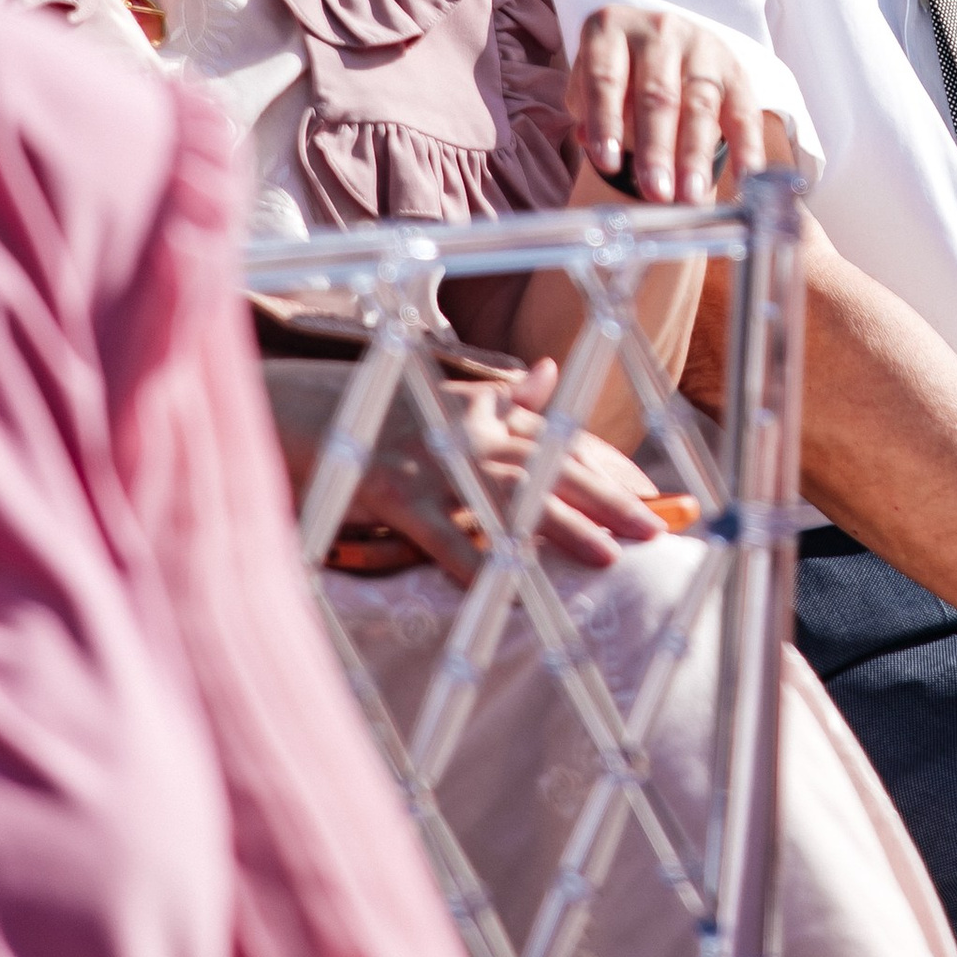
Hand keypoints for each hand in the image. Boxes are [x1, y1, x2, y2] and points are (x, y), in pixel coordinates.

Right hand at [356, 360, 665, 582]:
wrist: (302, 411)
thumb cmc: (380, 413)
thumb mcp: (447, 399)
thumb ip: (504, 397)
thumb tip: (550, 370)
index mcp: (483, 414)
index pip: (560, 444)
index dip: (609, 470)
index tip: (652, 497)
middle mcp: (466, 434)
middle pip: (549, 467)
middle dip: (607, 498)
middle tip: (654, 530)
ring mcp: (430, 463)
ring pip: (508, 498)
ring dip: (560, 527)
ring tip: (605, 558)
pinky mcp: (392, 494)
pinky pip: (439, 534)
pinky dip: (471, 560)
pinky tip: (504, 587)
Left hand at [567, 6, 766, 207]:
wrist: (660, 45)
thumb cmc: (615, 74)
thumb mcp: (588, 82)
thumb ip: (585, 111)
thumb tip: (589, 141)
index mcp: (612, 29)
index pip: (605, 79)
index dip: (606, 122)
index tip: (607, 165)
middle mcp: (659, 30)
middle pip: (658, 94)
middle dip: (656, 148)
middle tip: (655, 193)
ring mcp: (702, 47)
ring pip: (700, 105)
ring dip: (695, 155)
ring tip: (688, 197)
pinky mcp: (735, 70)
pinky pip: (744, 113)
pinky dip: (747, 149)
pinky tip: (744, 180)